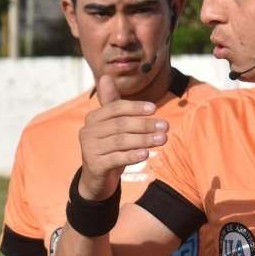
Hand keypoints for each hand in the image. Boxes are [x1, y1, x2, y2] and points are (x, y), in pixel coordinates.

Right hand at [77, 74, 166, 200]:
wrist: (96, 179)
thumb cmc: (108, 147)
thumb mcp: (111, 126)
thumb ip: (112, 103)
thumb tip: (106, 76)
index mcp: (93, 118)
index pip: (115, 108)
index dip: (135, 107)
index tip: (154, 109)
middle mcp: (88, 132)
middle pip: (120, 125)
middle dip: (145, 124)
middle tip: (166, 126)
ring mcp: (89, 149)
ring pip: (120, 141)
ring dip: (144, 139)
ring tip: (163, 139)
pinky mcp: (94, 166)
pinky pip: (116, 158)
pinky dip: (132, 155)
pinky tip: (146, 154)